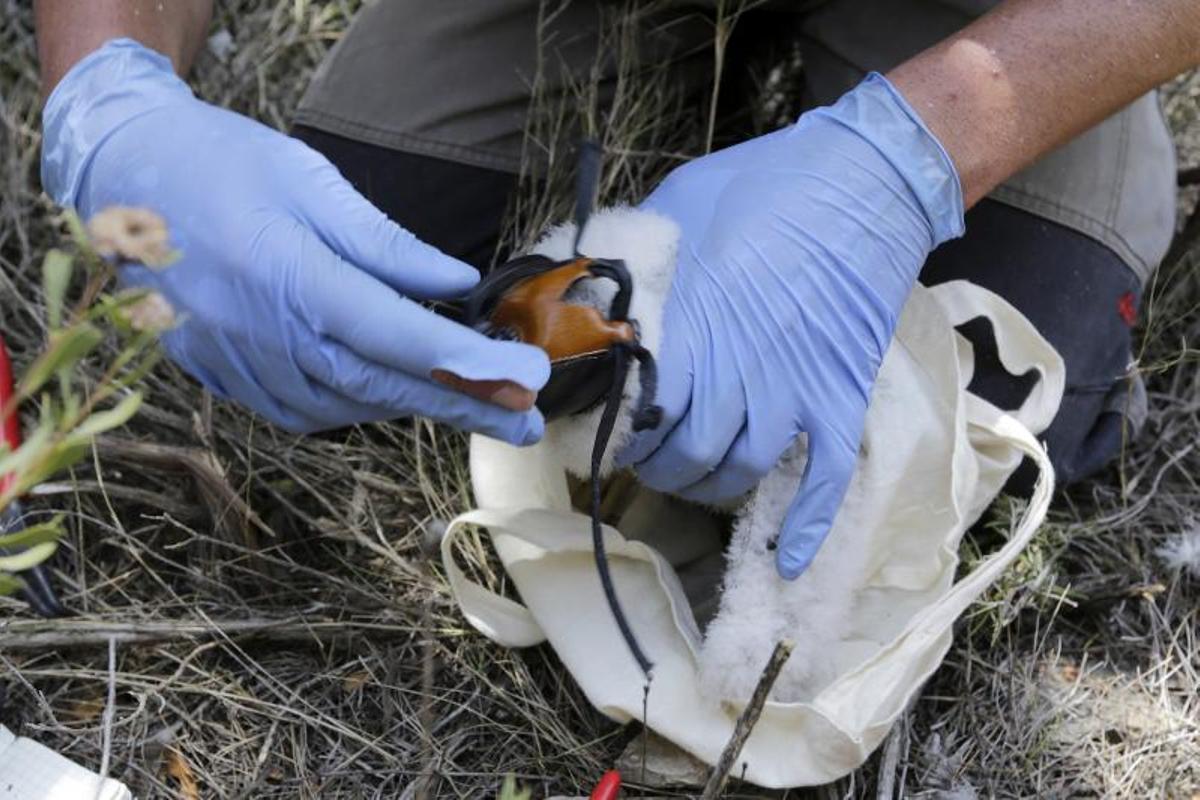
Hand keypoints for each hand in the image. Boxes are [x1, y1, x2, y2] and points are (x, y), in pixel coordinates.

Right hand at [41, 39, 548, 441]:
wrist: (120, 177)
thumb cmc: (221, 165)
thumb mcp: (310, 182)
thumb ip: (386, 245)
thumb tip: (454, 286)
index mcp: (291, 277)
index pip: (398, 336)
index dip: (468, 363)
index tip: (529, 377)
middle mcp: (266, 334)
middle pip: (383, 386)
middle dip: (464, 405)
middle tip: (525, 420)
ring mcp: (240, 364)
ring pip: (347, 406)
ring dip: (415, 407)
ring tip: (475, 402)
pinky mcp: (224, 377)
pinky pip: (304, 411)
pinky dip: (356, 407)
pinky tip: (392, 394)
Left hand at [619, 74, 963, 577]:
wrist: (864, 178)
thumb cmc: (761, 185)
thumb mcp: (673, 208)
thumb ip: (632, 263)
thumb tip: (585, 288)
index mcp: (690, 330)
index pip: (634, 413)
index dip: (610, 431)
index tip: (595, 427)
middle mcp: (739, 374)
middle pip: (682, 453)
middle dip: (649, 463)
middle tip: (635, 452)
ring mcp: (794, 392)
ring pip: (740, 472)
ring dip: (705, 486)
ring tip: (686, 475)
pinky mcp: (840, 398)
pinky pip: (827, 478)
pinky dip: (809, 525)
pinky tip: (786, 558)